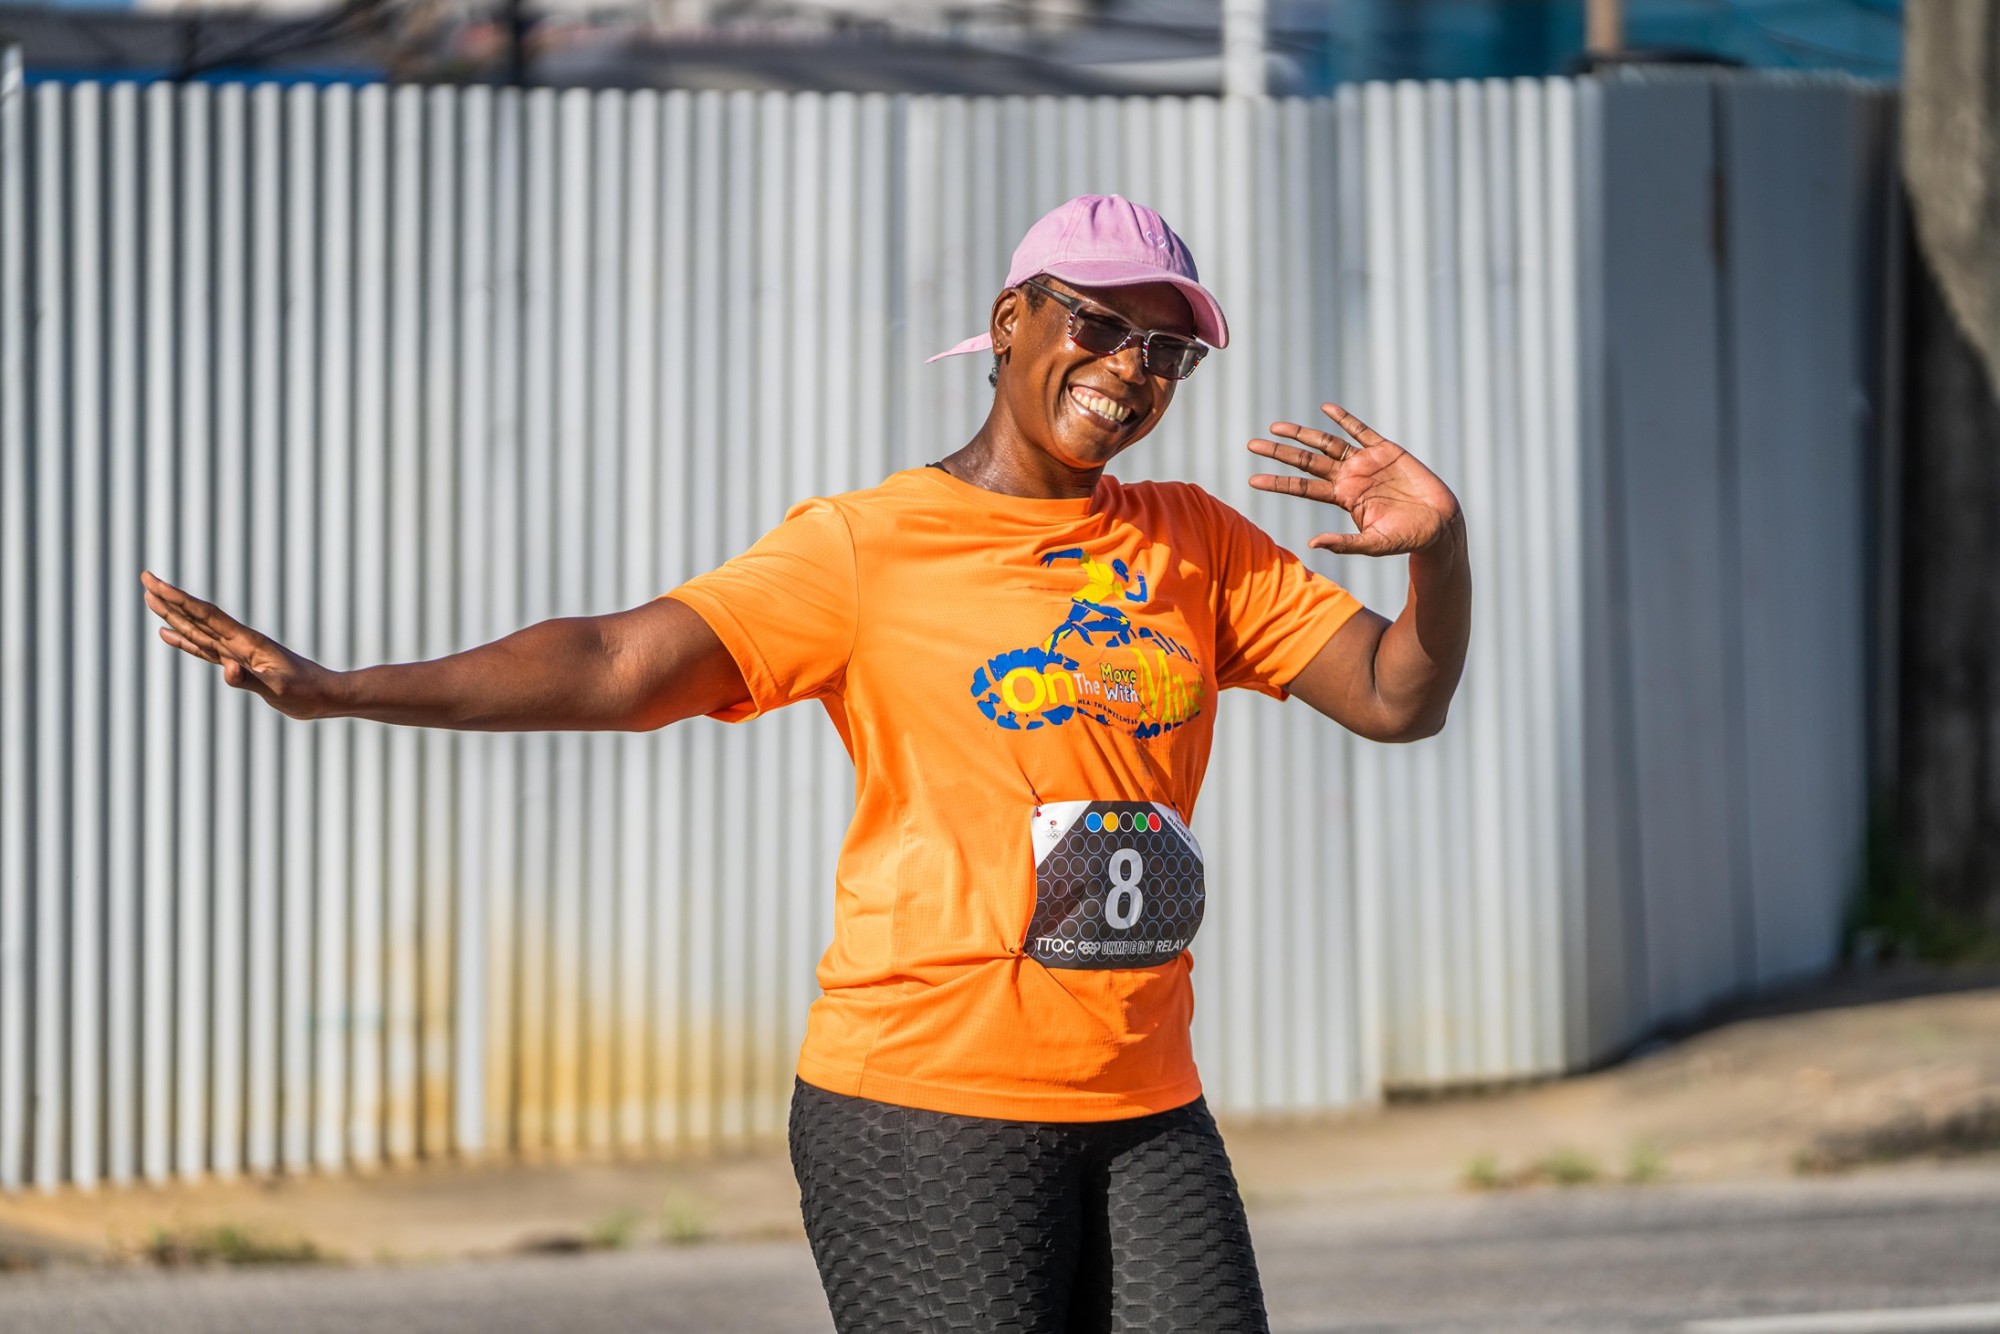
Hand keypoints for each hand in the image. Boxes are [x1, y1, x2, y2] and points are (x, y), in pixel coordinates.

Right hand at [140, 569, 343, 719]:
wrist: (325, 695)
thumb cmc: (306, 692)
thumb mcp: (279, 688)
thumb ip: (252, 680)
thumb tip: (227, 669)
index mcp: (246, 642)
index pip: (206, 616)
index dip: (179, 599)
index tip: (156, 584)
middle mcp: (239, 642)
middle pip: (197, 616)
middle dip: (170, 599)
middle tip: (144, 578)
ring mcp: (237, 652)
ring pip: (197, 629)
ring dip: (173, 615)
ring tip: (150, 600)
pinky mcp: (239, 664)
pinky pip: (204, 649)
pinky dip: (185, 641)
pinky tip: (169, 635)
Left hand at [1246, 403, 1461, 555]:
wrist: (1439, 524)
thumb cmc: (1406, 539)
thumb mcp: (1373, 544)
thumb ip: (1344, 544)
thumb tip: (1312, 543)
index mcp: (1342, 498)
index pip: (1302, 488)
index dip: (1278, 483)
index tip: (1252, 480)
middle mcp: (1348, 477)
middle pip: (1306, 461)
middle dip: (1280, 452)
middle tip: (1252, 445)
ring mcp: (1366, 462)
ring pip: (1327, 443)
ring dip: (1303, 433)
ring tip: (1277, 426)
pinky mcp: (1386, 450)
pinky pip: (1361, 430)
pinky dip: (1344, 419)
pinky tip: (1327, 409)